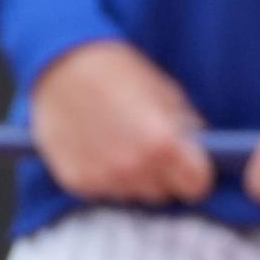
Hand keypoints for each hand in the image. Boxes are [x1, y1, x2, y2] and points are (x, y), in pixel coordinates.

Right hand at [28, 39, 211, 204]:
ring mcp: (103, 178)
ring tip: (119, 144)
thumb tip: (198, 151)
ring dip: (132, 177)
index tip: (189, 166)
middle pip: (164, 193)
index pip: (197, 186)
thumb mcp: (166, 92)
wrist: (61, 66)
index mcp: (163, 144)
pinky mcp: (77, 182)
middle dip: (162, 175)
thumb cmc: (118, 72)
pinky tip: (97, 148)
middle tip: (148, 147)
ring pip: (133, 194)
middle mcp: (133, 167)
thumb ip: (185, 128)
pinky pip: (104, 190)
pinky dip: (104, 175)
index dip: (195, 175)